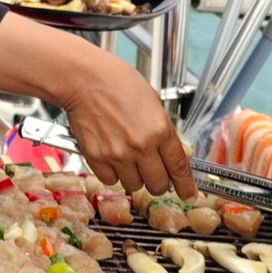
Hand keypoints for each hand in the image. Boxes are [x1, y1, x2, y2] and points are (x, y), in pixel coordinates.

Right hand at [0, 15, 195, 199]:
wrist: (83, 78)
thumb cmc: (115, 82)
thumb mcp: (152, 101)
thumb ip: (162, 130)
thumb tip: (171, 152)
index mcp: (160, 129)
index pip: (179, 168)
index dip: (186, 186)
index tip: (188, 194)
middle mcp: (141, 146)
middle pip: (158, 184)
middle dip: (158, 182)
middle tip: (152, 172)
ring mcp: (118, 154)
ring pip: (134, 185)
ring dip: (134, 177)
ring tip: (127, 157)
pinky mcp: (97, 158)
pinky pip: (110, 180)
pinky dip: (112, 173)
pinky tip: (111, 156)